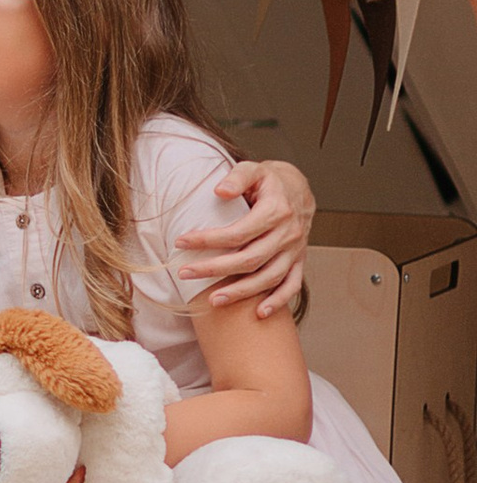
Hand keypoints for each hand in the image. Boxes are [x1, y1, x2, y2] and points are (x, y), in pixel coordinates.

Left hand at [176, 157, 314, 316]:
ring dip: (241, 292)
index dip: (209, 240)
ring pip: (269, 277)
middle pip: (250, 259)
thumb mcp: (254, 169)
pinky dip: (277, 301)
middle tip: (185, 273)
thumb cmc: (269, 181)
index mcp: (276, 211)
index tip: (182, 243)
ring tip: (213, 301)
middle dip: (215, 269)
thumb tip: (218, 190)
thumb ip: (236, 177)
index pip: (238, 232)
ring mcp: (295, 250)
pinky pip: (292, 285)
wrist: (298, 189)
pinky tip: (258, 313)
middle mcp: (288, 233)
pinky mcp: (299, 261)